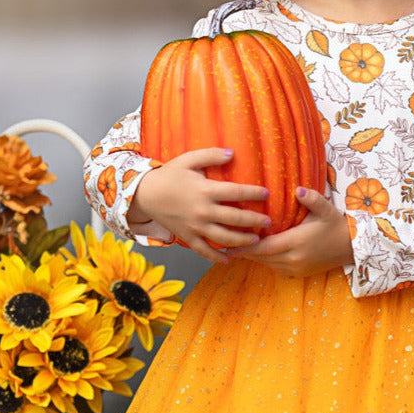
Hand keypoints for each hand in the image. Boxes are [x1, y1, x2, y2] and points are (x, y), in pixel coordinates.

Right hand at [128, 148, 270, 263]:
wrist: (144, 194)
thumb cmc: (169, 175)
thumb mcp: (188, 159)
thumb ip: (210, 155)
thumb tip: (232, 153)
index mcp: (205, 190)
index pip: (236, 192)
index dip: (253, 193)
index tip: (266, 194)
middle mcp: (202, 211)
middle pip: (235, 218)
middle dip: (254, 221)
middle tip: (268, 222)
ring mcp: (195, 226)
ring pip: (224, 238)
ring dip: (242, 241)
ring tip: (256, 241)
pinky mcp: (187, 237)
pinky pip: (204, 251)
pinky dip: (216, 257)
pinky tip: (229, 259)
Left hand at [236, 188, 353, 276]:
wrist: (351, 247)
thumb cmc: (336, 225)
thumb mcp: (326, 209)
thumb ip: (311, 199)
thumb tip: (298, 190)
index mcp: (296, 242)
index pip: (263, 247)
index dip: (244, 246)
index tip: (229, 243)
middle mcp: (294, 258)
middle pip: (262, 257)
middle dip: (244, 251)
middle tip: (226, 244)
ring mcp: (296, 268)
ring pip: (267, 264)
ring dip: (254, 257)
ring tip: (238, 248)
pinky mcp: (299, 273)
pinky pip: (276, 268)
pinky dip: (266, 261)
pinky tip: (258, 253)